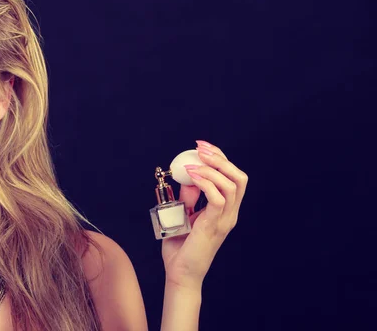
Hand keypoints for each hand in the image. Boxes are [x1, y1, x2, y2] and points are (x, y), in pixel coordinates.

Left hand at [161, 140, 247, 289]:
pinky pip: (217, 198)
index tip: (202, 146)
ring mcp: (224, 220)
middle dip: (220, 158)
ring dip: (211, 169)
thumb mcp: (184, 215)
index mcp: (226, 210)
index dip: (221, 158)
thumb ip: (189, 197)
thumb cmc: (181, 247)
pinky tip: (192, 176)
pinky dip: (205, 183)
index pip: (233, 177)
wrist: (180, 273)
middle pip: (239, 178)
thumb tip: (187, 176)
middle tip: (200, 148)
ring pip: (232, 185)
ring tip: (192, 164)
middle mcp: (230, 213)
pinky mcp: (214, 226)